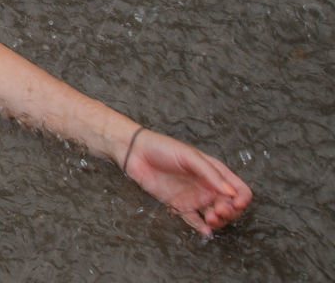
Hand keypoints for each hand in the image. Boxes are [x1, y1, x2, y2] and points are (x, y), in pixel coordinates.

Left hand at [123, 129, 252, 235]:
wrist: (135, 153)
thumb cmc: (163, 148)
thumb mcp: (190, 156)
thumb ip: (210, 174)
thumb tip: (231, 192)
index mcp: (215, 172)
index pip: (239, 189)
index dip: (242, 198)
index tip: (236, 203)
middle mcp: (207, 187)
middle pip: (230, 207)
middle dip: (230, 212)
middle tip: (219, 211)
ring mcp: (194, 197)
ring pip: (214, 216)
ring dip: (218, 221)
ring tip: (211, 218)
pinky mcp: (179, 206)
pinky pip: (194, 220)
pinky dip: (201, 228)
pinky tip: (204, 231)